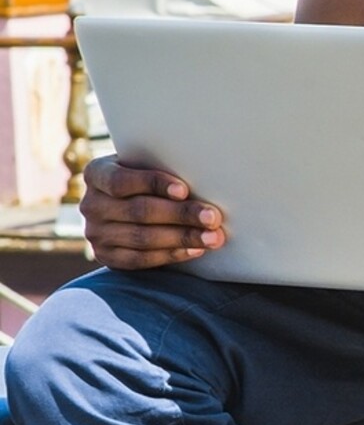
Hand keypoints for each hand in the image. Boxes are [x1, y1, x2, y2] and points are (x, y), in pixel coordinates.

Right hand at [80, 155, 225, 271]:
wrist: (130, 204)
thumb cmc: (149, 179)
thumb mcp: (148, 164)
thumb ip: (163, 166)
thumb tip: (204, 175)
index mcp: (96, 173)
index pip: (121, 180)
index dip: (153, 184)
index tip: (184, 190)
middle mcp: (90, 204)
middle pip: (139, 211)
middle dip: (181, 214)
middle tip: (212, 217)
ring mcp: (95, 233)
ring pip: (142, 237)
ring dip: (182, 238)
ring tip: (213, 237)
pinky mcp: (105, 256)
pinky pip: (139, 259)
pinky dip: (170, 255)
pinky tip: (195, 250)